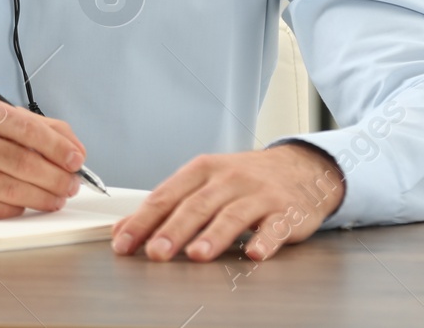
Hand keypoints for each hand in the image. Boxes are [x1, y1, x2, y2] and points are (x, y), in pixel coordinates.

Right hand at [0, 95, 86, 217]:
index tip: (77, 158)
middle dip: (56, 176)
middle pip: (23, 162)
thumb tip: (73, 146)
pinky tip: (27, 203)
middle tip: (73, 183)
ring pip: (13, 189)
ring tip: (58, 196)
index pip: (26, 127)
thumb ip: (34, 126)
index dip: (57, 145)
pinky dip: (19, 208)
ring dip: (44, 197)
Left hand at [111, 142, 344, 261]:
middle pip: (196, 205)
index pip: (166, 195)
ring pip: (231, 215)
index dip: (144, 220)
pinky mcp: (286, 212)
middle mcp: (228, 179)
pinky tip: (255, 254)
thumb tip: (125, 230)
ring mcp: (258, 194)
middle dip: (173, 230)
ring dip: (213, 236)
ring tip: (196, 255)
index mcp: (202, 170)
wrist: (299, 167)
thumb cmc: (243, 179)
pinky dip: (265, 240)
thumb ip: (166, 206)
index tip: (125, 242)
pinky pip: (274, 227)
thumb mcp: (202, 183)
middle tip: (155, 252)